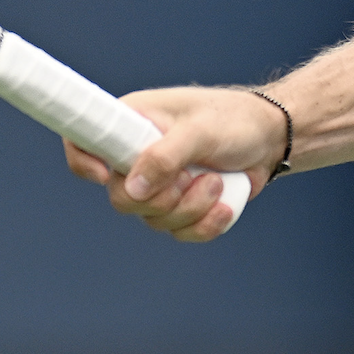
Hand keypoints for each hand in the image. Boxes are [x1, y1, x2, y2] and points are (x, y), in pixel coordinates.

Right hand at [62, 85, 286, 243]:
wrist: (270, 140)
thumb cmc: (233, 120)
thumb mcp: (200, 130)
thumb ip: (164, 157)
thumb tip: (131, 188)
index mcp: (130, 123)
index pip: (83, 141)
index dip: (83, 162)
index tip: (105, 175)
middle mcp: (136, 156)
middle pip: (120, 198)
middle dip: (161, 198)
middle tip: (191, 178)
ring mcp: (158, 185)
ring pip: (153, 220)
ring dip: (192, 208)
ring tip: (217, 180)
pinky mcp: (181, 207)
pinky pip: (180, 232)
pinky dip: (205, 225)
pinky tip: (226, 205)